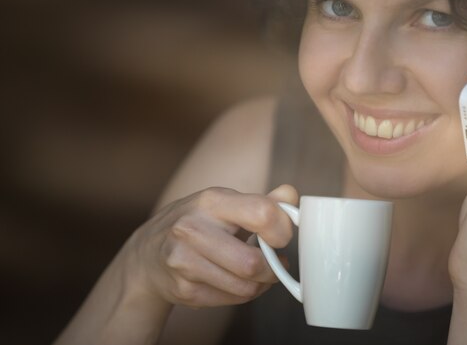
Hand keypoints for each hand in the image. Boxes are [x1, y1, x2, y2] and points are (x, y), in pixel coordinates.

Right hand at [123, 184, 297, 307]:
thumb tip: (291, 195)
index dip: (282, 229)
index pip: (262, 213)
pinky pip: (231, 299)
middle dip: (273, 268)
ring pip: (245, 286)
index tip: (281, 237)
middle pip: (253, 262)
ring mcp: (184, 261)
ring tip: (258, 272)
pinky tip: (236, 280)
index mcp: (211, 201)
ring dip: (260, 284)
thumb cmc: (197, 223)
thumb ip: (263, 201)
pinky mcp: (182, 289)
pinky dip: (242, 294)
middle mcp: (192, 228)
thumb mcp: (225, 203)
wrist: (148, 254)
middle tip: (275, 262)